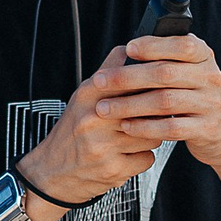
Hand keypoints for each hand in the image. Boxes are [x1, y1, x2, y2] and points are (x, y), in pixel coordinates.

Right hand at [15, 36, 220, 211]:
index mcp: (90, 94)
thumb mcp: (84, 97)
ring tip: (139, 134)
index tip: (169, 81)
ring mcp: (103, 146)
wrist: (52, 173)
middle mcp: (94, 118)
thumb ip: (108, 73)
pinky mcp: (113, 170)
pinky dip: (143, 157)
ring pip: (152, 134)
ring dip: (153, 135)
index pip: (133, 78)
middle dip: (159, 110)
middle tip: (164, 110)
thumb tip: (129, 47)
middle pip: (148, 107)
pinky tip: (130, 154)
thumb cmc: (73, 132)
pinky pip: (147, 159)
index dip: (155, 80)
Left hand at [95, 35, 220, 168]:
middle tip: (100, 81)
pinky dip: (145, 126)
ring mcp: (211, 104)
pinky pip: (171, 127)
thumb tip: (125, 53)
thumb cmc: (197, 98)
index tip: (127, 49)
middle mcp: (210, 77)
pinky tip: (127, 126)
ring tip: (105, 108)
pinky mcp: (207, 129)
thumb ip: (166, 60)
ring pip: (165, 101)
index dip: (153, 46)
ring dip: (130, 104)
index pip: (181, 44)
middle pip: (165, 73)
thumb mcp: (190, 73)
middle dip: (128, 77)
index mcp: (204, 57)